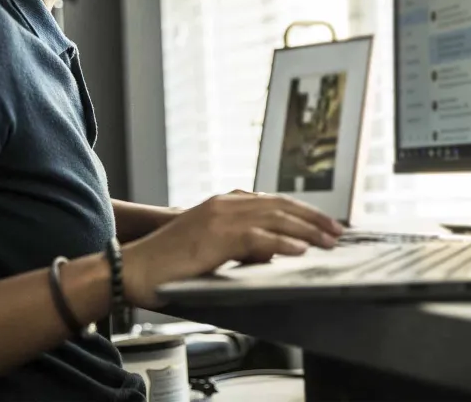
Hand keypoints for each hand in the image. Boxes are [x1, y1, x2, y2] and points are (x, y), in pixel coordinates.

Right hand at [120, 192, 343, 308]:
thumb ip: (239, 245)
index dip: (302, 212)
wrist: (133, 269)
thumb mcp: (210, 248)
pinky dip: (282, 244)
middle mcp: (225, 204)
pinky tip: (299, 251)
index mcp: (224, 204)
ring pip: (275, 219)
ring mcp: (220, 218)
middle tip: (337, 231)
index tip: (324, 223)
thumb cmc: (167, 265)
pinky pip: (257, 238)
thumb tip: (269, 253)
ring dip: (306, 230)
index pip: (273, 202)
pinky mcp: (216, 237)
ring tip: (328, 241)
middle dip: (313, 218)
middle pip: (280, 206)